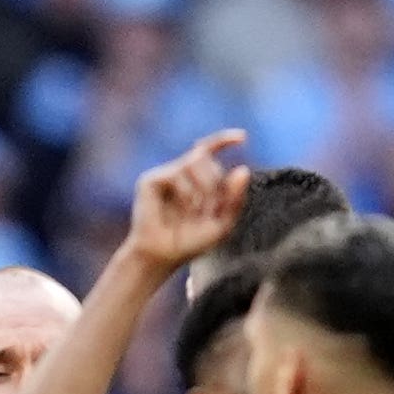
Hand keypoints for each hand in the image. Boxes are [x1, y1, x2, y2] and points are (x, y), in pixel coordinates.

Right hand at [121, 129, 251, 273]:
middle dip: (215, 183)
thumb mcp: (222, 223)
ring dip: (204, 186)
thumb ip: (235, 198)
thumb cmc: (190, 243)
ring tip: (196, 211)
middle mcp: (179, 173)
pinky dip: (187, 192)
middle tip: (210, 209)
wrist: (163, 256)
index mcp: (195, 180)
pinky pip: (177, 172)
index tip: (243, 137)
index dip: (224, 140)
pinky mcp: (150, 180)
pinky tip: (183, 209)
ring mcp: (164, 175)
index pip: (208, 150)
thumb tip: (243, 169)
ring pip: (195, 160)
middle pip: (207, 158)